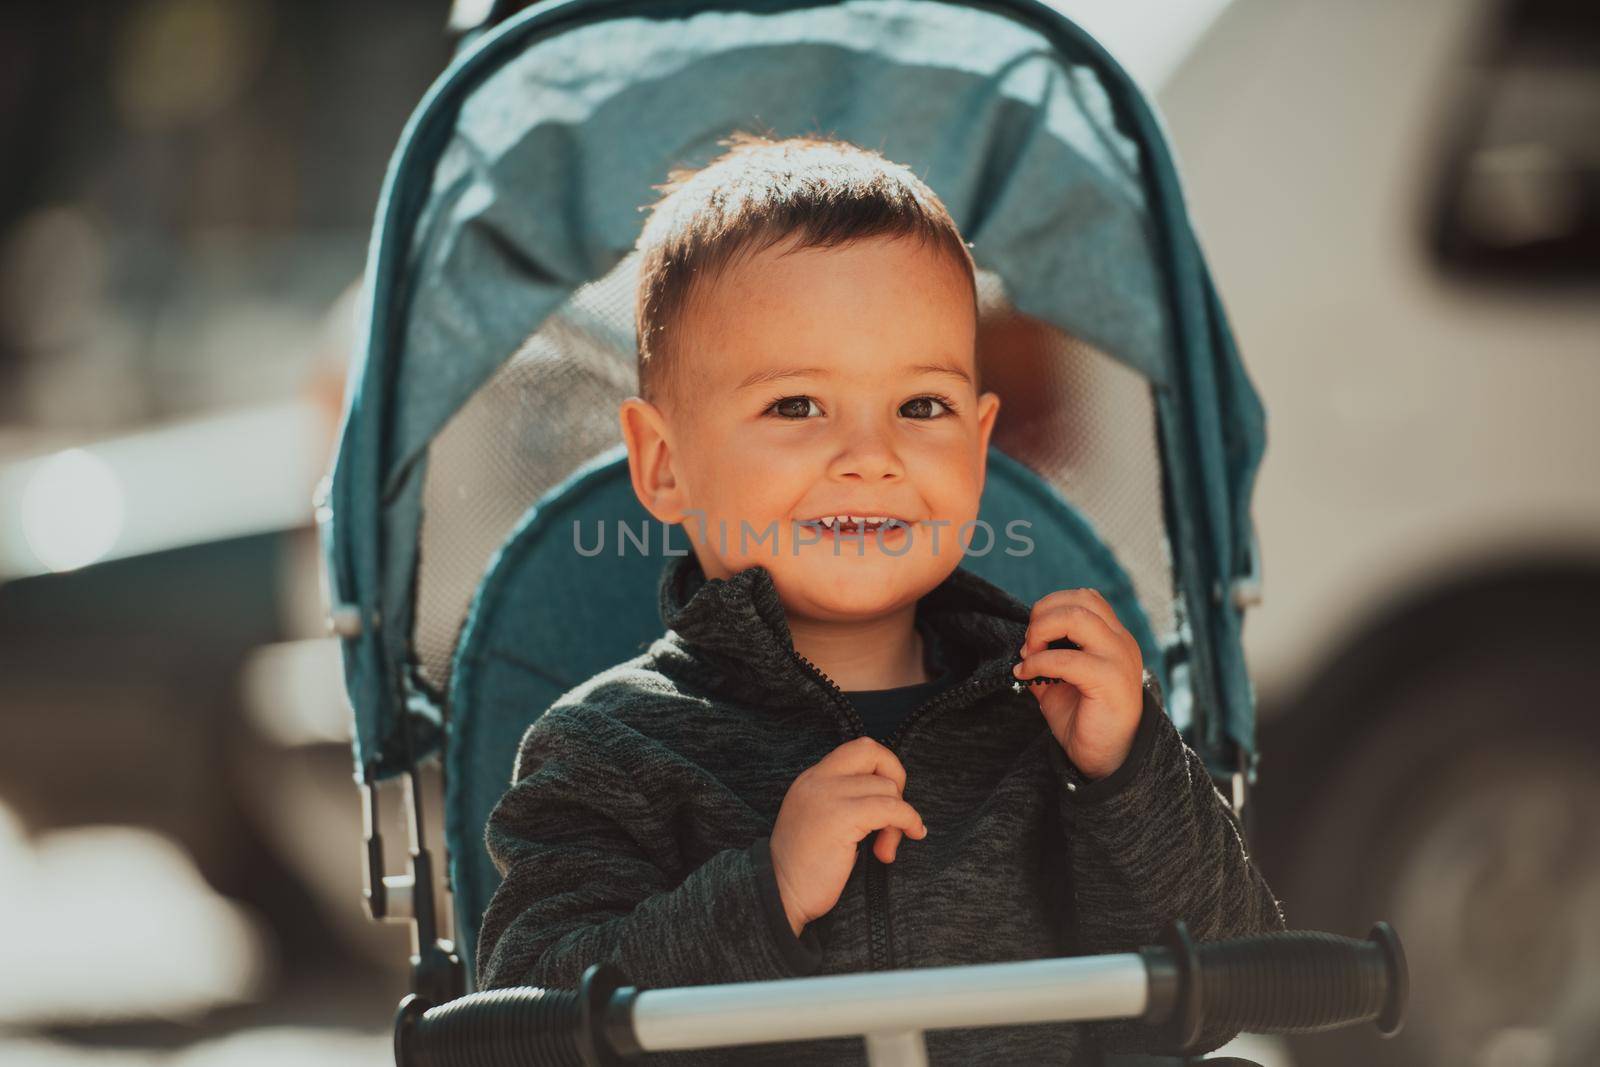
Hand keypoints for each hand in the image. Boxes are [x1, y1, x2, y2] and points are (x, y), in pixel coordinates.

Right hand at [769, 737, 928, 936]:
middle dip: (896, 777)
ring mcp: (828, 795)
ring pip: (887, 787)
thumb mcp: (817, 819)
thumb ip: (842, 800)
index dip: (883, 767)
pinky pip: (892, 808)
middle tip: (895, 812)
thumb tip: (887, 797)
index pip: (858, 748)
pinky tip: (910, 835)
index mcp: (811, 779)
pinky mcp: (842, 817)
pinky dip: (908, 820)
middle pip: (873, 752)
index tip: (887, 799)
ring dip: (900, 818)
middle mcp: (818, 780)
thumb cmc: (803, 869)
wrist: (779, 895)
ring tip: (885, 847)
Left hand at [1013, 588, 1143, 779]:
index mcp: (1113, 638)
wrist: (1107, 760)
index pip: (1085, 597)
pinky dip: (1039, 662)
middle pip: (1081, 600)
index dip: (1052, 606)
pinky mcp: (1111, 681)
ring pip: (1078, 617)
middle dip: (1043, 614)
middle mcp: (1121, 642)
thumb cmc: (1085, 720)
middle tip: (1028, 643)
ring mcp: (1119, 659)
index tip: (1033, 635)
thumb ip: (1045, 659)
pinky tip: (1027, 675)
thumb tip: (1022, 646)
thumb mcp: (1060, 682)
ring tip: (1029, 654)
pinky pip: (1068, 659)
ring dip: (1042, 631)